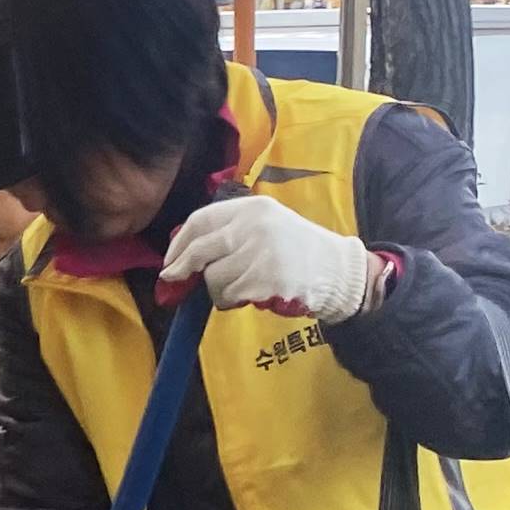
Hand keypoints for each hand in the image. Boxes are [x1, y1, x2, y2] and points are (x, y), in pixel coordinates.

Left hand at [159, 196, 387, 321]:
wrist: (338, 271)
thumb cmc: (297, 252)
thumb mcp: (267, 226)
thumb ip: (229, 233)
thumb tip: (181, 255)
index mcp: (253, 208)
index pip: (201, 221)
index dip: (179, 244)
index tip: (170, 261)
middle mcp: (255, 226)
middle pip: (200, 251)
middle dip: (183, 269)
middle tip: (175, 281)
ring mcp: (260, 252)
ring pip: (213, 278)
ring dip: (219, 290)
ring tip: (244, 286)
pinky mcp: (264, 279)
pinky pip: (228, 296)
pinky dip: (233, 301)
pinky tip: (253, 295)